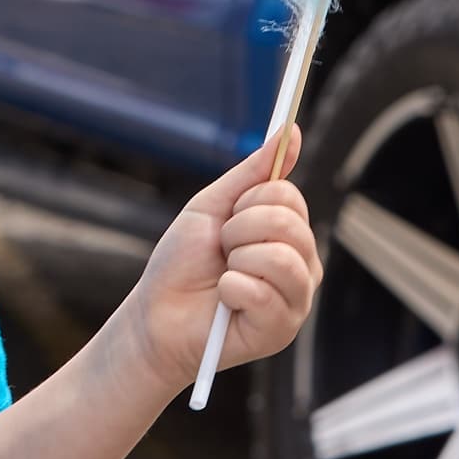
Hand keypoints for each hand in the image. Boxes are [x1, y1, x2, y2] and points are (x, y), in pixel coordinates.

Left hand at [125, 130, 319, 397]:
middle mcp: (302, 264)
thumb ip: (253, 172)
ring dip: (236, 261)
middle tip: (221, 251)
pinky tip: (224, 301)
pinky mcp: (283, 329)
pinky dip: (231, 289)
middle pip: (287, 222)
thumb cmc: (182, 262)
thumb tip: (293, 129)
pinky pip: (264, 293)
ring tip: (223, 275)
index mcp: (289, 233)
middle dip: (238, 230)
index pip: (288, 196)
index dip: (247, 202)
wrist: (155, 315)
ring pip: (281, 257)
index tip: (226, 220)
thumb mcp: (213, 206)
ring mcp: (297, 298)